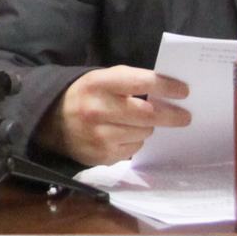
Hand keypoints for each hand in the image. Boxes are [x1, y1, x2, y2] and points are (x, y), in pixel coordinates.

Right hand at [40, 65, 191, 166]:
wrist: (51, 122)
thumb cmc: (86, 96)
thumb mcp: (101, 79)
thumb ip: (130, 82)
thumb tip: (167, 93)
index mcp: (98, 84)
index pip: (140, 82)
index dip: (166, 87)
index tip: (184, 91)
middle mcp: (97, 110)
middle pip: (147, 114)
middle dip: (170, 115)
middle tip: (185, 116)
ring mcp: (99, 136)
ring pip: (143, 133)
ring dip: (148, 128)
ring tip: (138, 122)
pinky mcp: (102, 156)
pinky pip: (134, 149)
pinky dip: (135, 141)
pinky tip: (123, 134)